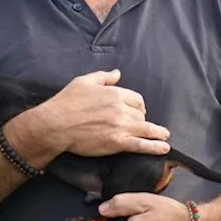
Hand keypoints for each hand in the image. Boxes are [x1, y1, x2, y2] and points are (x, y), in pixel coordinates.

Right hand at [38, 69, 170, 157]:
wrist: (55, 125)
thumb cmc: (66, 102)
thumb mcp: (83, 82)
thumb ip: (103, 77)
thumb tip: (117, 73)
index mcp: (114, 93)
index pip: (137, 99)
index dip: (139, 106)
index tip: (138, 111)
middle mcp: (121, 109)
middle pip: (140, 114)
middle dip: (141, 119)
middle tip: (141, 125)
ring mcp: (120, 126)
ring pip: (146, 128)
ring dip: (157, 133)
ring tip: (164, 137)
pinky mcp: (117, 142)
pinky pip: (141, 145)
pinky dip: (154, 147)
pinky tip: (163, 147)